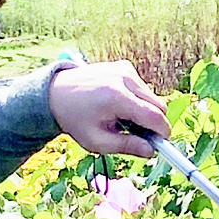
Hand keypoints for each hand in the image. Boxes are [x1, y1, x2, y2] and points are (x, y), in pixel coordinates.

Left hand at [48, 60, 169, 157]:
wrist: (56, 92)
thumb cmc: (75, 119)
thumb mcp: (96, 141)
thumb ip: (126, 146)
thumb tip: (150, 151)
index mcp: (117, 98)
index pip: (155, 116)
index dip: (163, 133)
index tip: (161, 145)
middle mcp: (124, 79)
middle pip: (159, 105)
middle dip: (154, 123)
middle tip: (137, 136)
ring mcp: (125, 69)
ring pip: (152, 97)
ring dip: (144, 111)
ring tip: (121, 118)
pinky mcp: (124, 66)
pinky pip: (142, 88)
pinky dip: (136, 99)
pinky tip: (117, 104)